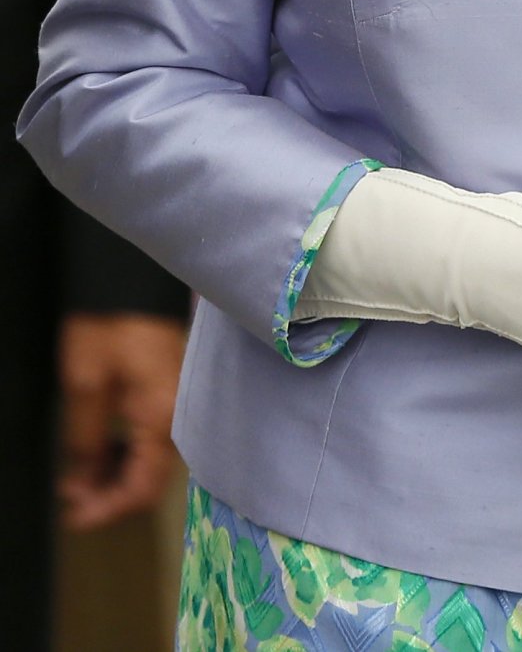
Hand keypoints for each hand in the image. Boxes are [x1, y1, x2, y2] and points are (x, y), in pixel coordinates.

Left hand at [58, 312, 186, 530]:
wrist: (129, 276)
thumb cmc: (108, 322)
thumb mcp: (84, 384)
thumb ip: (86, 440)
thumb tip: (85, 479)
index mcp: (162, 417)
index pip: (142, 489)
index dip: (106, 511)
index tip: (72, 518)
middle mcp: (179, 414)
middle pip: (151, 479)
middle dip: (108, 494)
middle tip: (69, 496)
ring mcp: (178, 401)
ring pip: (152, 460)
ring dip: (115, 473)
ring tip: (77, 474)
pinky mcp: (171, 389)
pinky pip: (152, 435)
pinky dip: (126, 449)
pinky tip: (99, 446)